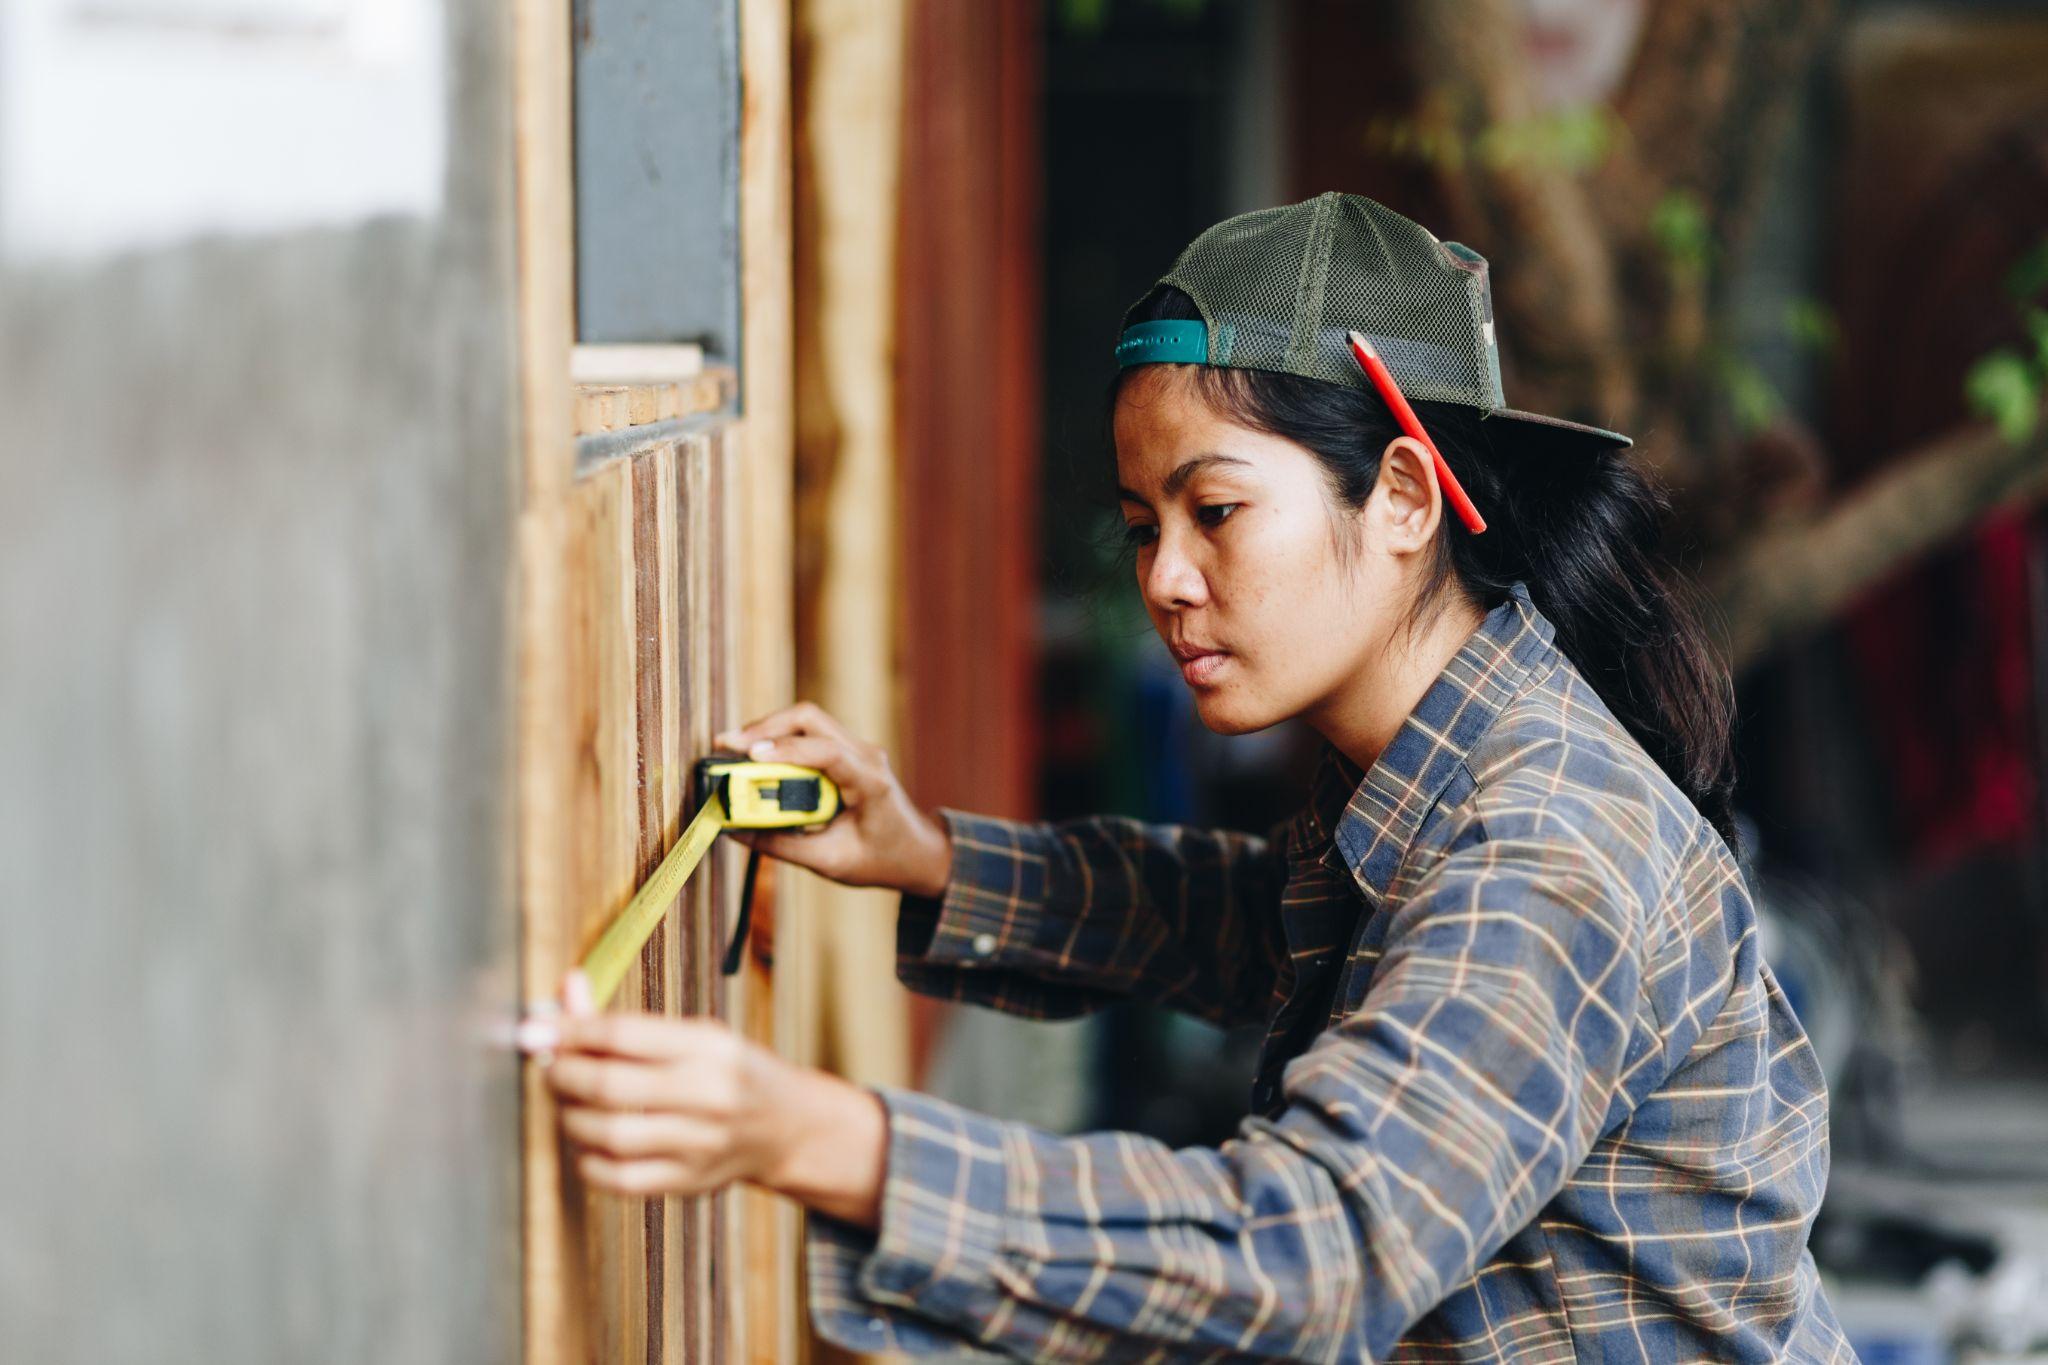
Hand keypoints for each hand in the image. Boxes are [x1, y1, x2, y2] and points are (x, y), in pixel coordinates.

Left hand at [520, 969, 888, 1226]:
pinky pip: (619, 1178)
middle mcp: (709, 1094)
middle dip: (562, 1073)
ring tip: (568, 1102)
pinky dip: (588, 1160)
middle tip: (549, 1065)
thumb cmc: (729, 1071)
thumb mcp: (694, 1033)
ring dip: (570, 1116)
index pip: (624, 1033)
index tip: (538, 1029)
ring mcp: (700, 1143)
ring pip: (609, 1134)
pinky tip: (588, 1141)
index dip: (570, 1030)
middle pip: (609, 1085)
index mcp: (710, 1046)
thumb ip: (627, 1020)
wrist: (786, 1126)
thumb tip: (566, 990)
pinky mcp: (689, 1182)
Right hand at [715, 701, 951, 896]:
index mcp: (871, 782)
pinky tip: (754, 756)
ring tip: (731, 750)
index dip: (786, 749)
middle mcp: (865, 755)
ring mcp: (857, 748)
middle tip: (725, 746)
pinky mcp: (846, 751)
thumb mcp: (830, 861)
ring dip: (767, 730)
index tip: (749, 756)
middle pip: (810, 718)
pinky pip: (808, 733)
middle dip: (764, 727)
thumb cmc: (881, 858)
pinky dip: (779, 739)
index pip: (827, 751)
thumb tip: (735, 831)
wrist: (916, 851)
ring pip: (806, 720)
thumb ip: (782, 846)